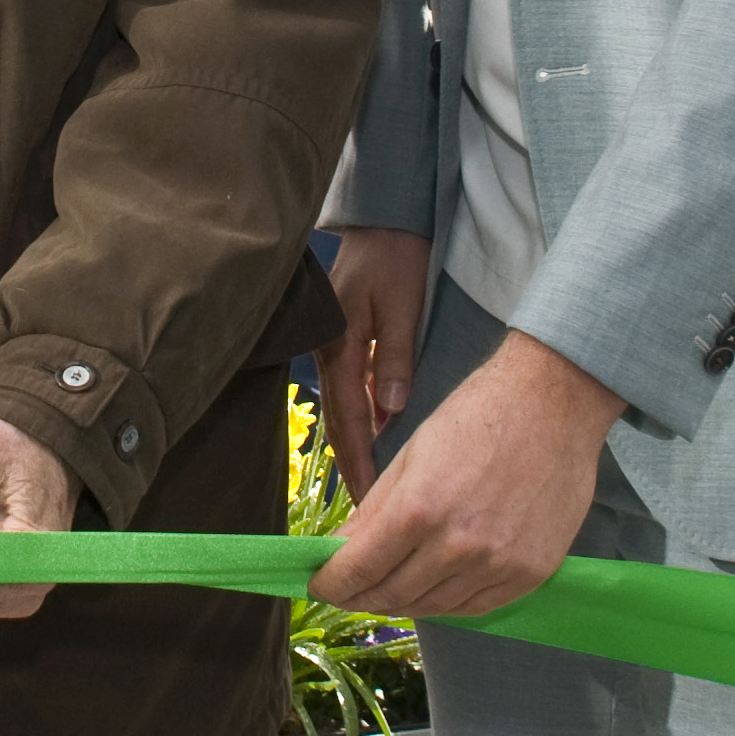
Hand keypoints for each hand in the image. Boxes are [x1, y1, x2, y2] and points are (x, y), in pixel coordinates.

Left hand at [312, 332, 621, 619]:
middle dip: (360, 597)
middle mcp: (458, 547)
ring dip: (402, 602)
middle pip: (392, 596)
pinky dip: (446, 602)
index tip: (317, 584)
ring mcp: (498, 565)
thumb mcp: (409, 456)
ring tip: (387, 588)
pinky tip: (432, 587)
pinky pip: (475, 607)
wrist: (554, 404)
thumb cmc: (476, 416)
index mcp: (419, 510)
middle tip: (347, 591)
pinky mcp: (530, 574)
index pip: (358, 571)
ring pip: (433, 608)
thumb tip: (338, 554)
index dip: (330, 584)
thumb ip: (372, 512)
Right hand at [314, 229, 431, 499]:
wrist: (386, 221)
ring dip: (357, 449)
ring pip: (346, 413)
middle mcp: (333, 356)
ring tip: (371, 491)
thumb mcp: (401, 303)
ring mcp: (339, 351)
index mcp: (341, 348)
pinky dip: (364, 423)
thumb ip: (396, 354)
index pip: (348, 420)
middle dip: (353, 468)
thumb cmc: (395, 258)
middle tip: (365, 514)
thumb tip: (392, 408)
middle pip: (341, 425)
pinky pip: (355, 395)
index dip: (358, 463)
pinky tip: (379, 443)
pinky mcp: (350, 345)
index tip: (368, 502)